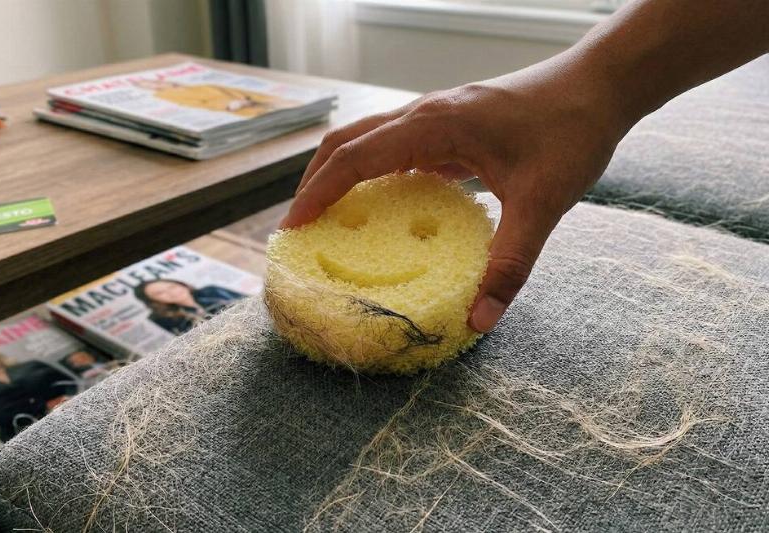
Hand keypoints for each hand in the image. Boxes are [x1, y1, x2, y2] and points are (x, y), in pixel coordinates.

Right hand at [282, 56, 631, 331]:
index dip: (318, 192)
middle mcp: (426, 114)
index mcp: (434, 124)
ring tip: (331, 220)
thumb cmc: (572, 131)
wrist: (603, 85)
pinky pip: (398, 147)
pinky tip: (387, 207)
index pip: (354, 156)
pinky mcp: (452, 124)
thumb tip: (480, 319)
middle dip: (317, 182)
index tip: (294, 228)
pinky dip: (377, 174)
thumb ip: (510, 262)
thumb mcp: (543, 203)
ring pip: (369, 140)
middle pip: (348, 141)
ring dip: (343, 175)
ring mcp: (438, 116)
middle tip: (302, 228)